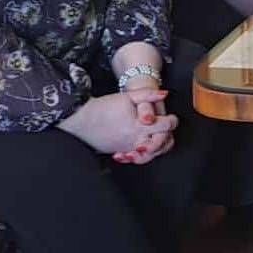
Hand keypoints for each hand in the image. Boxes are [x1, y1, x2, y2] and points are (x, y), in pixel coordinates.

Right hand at [61, 91, 176, 159]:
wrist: (81, 121)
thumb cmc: (103, 108)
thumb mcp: (127, 96)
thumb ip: (148, 94)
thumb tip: (165, 94)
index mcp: (139, 126)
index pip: (166, 127)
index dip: (172, 120)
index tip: (170, 116)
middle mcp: (136, 140)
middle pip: (162, 144)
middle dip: (167, 136)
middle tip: (165, 128)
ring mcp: (128, 148)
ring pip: (151, 155)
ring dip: (157, 147)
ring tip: (157, 136)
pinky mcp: (121, 152)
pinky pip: (138, 158)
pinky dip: (144, 153)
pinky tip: (143, 145)